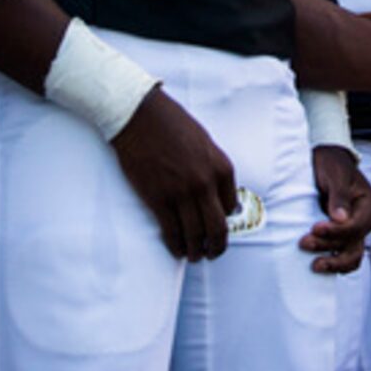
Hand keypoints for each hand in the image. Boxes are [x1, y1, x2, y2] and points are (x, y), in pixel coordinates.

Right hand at [109, 87, 239, 260]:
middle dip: (217, 246)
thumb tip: (219, 193)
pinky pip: (172, 232)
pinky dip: (175, 246)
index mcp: (221, 168)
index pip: (231, 207)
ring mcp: (182, 193)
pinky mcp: (158, 199)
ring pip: (195, 235)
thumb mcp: (204, 142)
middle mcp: (205, 183)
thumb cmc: (171, 124)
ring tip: (193, 255)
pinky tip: (176, 249)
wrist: (139, 116)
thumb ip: (213, 167)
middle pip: (218, 228)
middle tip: (212, 252)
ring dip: (196, 250)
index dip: (224, 221)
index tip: (217, 227)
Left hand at [300, 143, 370, 273]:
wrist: (325, 163)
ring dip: (333, 263)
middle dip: (328, 246)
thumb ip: (339, 195)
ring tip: (314, 266)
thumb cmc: (332, 165)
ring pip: (351, 256)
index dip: (336, 231)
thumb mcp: (335, 174)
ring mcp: (357, 232)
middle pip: (353, 243)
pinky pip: (344, 256)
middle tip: (304, 243)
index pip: (356, 226)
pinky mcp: (344, 237)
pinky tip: (320, 266)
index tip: (314, 228)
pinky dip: (334, 263)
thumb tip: (341, 218)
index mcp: (370, 205)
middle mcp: (367, 221)